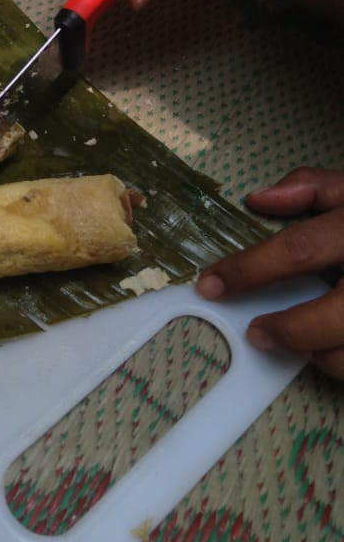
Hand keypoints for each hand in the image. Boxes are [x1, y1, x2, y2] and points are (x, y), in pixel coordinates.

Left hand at [196, 168, 343, 379]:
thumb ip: (314, 186)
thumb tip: (258, 199)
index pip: (298, 249)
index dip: (248, 270)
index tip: (210, 285)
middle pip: (329, 317)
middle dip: (286, 330)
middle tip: (258, 332)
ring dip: (319, 354)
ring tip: (303, 341)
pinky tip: (337, 349)